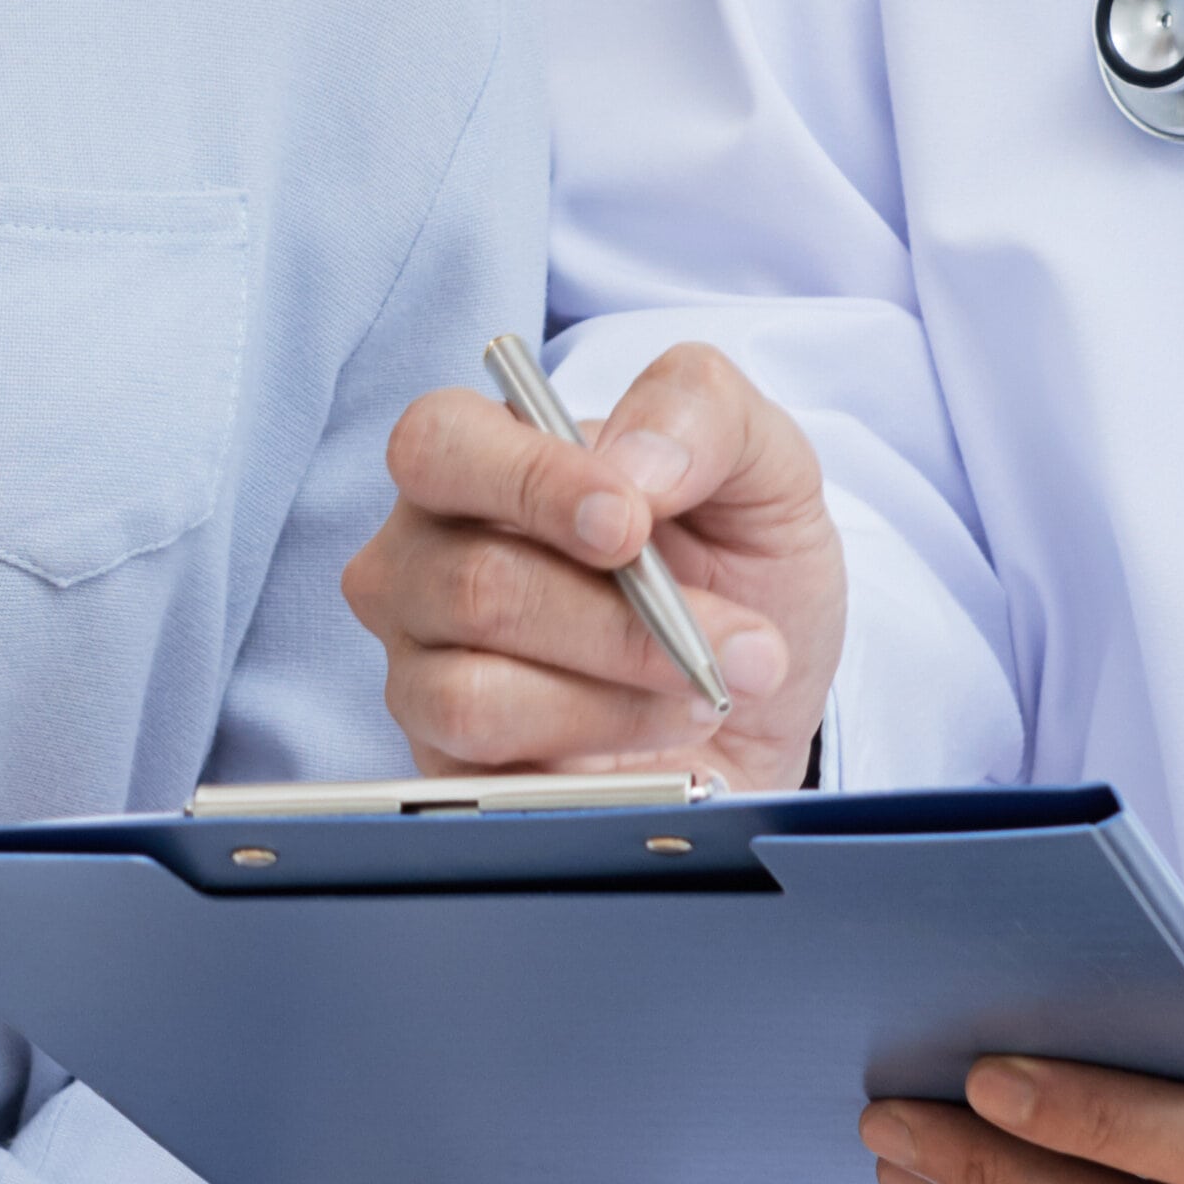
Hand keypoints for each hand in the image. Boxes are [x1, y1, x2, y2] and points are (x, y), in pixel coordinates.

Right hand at [342, 337, 831, 786]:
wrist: (760, 701)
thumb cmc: (739, 569)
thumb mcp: (762, 468)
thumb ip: (701, 413)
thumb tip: (634, 464)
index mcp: (480, 461)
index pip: (439, 444)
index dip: (531, 483)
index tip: (631, 524)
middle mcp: (425, 560)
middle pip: (471, 584)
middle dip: (622, 622)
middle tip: (737, 643)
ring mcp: (421, 669)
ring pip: (474, 691)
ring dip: (620, 696)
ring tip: (707, 693)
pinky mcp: (444, 766)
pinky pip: (495, 770)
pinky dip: (604, 751)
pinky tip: (670, 736)